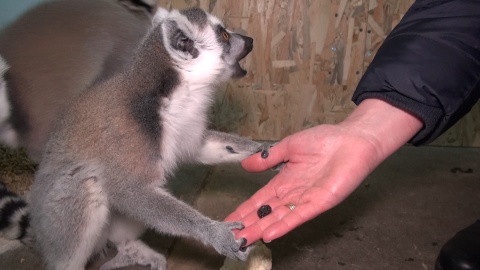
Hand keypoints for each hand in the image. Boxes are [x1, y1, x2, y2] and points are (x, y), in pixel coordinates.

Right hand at [225, 99, 422, 245]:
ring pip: (278, 218)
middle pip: (266, 213)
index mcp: (284, 181)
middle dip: (248, 225)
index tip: (229, 221)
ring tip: (243, 240)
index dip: (244, 210)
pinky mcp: (320, 202)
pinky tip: (269, 233)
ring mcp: (305, 200)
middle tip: (230, 237)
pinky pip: (299, 216)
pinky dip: (284, 225)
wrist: (352, 140)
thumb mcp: (289, 146)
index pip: (259, 200)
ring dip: (261, 229)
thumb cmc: (324, 140)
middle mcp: (292, 194)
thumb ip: (268, 158)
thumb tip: (245, 165)